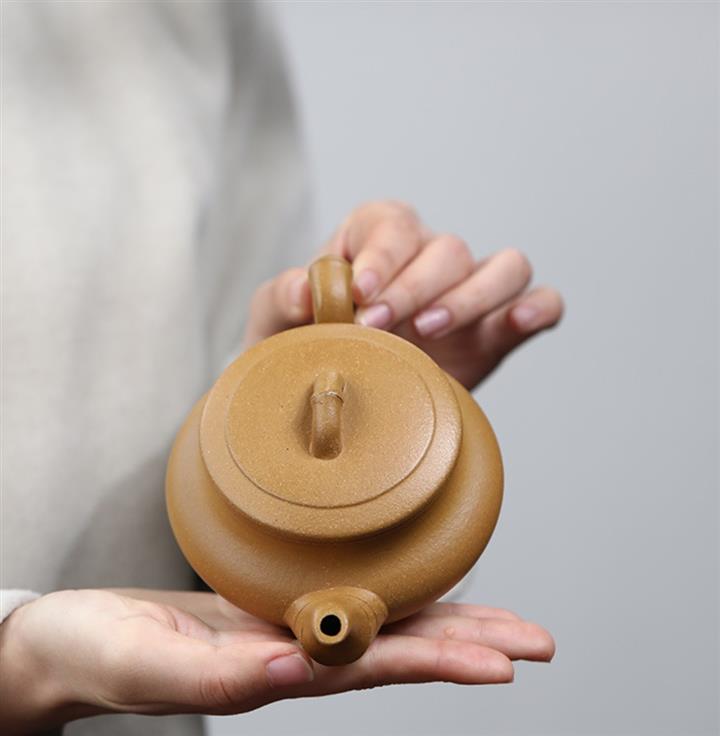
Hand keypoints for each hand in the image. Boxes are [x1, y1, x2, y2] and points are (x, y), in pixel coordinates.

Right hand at [0, 589, 553, 732]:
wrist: (76, 639)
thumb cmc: (101, 653)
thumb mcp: (151, 662)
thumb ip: (219, 674)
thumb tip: (291, 669)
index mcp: (277, 671)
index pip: (373, 669)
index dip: (436, 663)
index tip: (500, 664)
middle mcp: (297, 651)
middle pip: (398, 648)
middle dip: (469, 644)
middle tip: (536, 643)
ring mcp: (289, 627)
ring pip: (383, 623)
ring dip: (447, 620)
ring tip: (504, 623)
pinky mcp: (273, 601)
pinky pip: (348, 594)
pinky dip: (393, 590)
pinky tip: (419, 586)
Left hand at [244, 201, 562, 388]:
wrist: (338, 398)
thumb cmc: (305, 349)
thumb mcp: (275, 325)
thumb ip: (281, 298)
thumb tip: (306, 287)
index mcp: (377, 241)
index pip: (393, 223)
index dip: (383, 251)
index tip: (360, 291)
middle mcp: (430, 260)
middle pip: (448, 248)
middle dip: (414, 287)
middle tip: (378, 326)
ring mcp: (471, 294)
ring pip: (506, 266)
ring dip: (471, 296)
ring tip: (429, 331)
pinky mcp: (498, 332)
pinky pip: (542, 303)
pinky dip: (536, 308)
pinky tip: (514, 324)